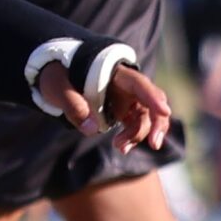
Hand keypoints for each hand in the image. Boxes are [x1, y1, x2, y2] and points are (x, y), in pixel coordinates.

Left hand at [38, 59, 170, 153]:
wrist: (56, 76)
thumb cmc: (57, 74)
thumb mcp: (57, 86)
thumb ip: (72, 105)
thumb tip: (91, 129)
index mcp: (115, 73)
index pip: (139, 84)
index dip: (153, 97)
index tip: (165, 112)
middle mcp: (127, 86)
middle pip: (152, 102)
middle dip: (157, 123)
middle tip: (153, 144)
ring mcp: (127, 99)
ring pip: (146, 118)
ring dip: (138, 135)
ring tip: (119, 147)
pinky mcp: (123, 112)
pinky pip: (136, 126)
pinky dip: (132, 138)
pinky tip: (121, 147)